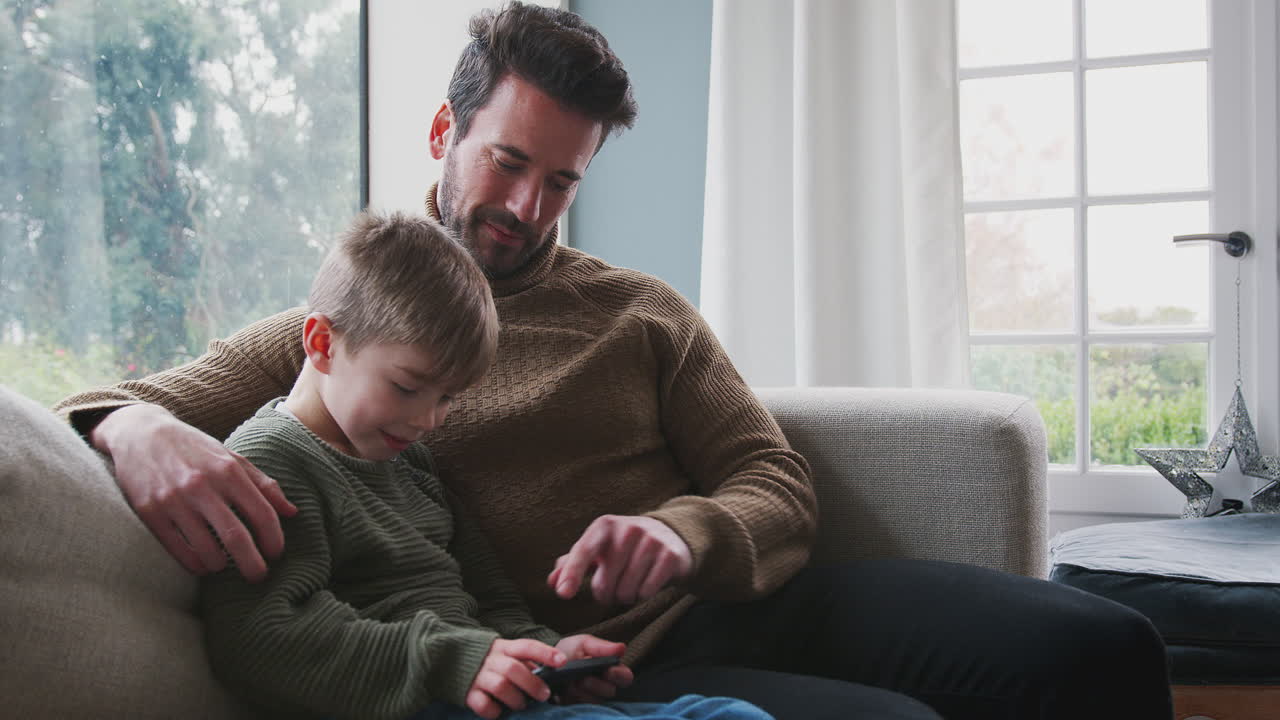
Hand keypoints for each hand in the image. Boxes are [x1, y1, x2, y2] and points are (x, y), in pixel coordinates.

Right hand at [91, 403, 296, 581]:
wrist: (141, 433)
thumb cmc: (194, 448)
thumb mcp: (231, 458)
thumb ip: (263, 485)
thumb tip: (292, 512)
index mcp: (228, 471)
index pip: (262, 513)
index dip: (274, 539)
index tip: (276, 554)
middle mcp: (203, 486)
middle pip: (236, 537)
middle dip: (253, 564)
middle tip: (259, 576)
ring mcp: (174, 500)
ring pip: (206, 549)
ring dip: (221, 565)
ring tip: (226, 566)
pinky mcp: (150, 512)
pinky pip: (178, 550)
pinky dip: (195, 564)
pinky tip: (203, 565)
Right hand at [467, 639, 563, 718]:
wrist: (447, 659)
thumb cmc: (486, 660)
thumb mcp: (503, 653)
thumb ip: (522, 661)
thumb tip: (545, 673)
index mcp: (503, 647)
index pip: (526, 646)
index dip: (545, 653)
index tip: (562, 661)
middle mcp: (490, 660)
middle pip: (514, 669)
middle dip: (532, 684)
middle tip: (544, 694)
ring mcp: (477, 676)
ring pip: (500, 686)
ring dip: (516, 698)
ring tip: (521, 705)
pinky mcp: (467, 692)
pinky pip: (483, 704)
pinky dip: (494, 711)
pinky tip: (499, 711)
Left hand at [548, 515, 691, 605]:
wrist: (669, 536)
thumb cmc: (623, 546)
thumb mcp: (598, 549)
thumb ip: (572, 564)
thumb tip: (553, 583)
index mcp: (604, 526)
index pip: (583, 551)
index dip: (572, 573)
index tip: (563, 594)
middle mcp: (627, 529)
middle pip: (604, 583)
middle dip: (606, 594)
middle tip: (613, 586)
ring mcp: (650, 541)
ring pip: (626, 591)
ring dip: (625, 596)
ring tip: (630, 583)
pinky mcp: (669, 556)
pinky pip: (647, 591)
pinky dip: (644, 594)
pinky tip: (647, 582)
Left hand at [553, 635, 632, 704]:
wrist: (545, 666)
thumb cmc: (567, 652)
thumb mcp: (582, 644)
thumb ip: (601, 647)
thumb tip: (622, 648)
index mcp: (609, 669)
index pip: (625, 677)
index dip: (619, 675)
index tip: (609, 671)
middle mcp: (603, 686)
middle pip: (610, 691)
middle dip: (596, 684)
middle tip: (583, 678)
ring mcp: (591, 699)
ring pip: (595, 701)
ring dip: (582, 691)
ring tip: (571, 682)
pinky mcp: (578, 708)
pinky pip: (582, 708)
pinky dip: (573, 698)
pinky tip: (566, 691)